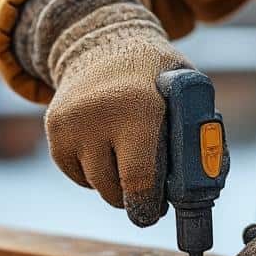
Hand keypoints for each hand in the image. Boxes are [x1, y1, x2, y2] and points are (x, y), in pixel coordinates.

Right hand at [44, 3, 189, 225]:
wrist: (104, 44)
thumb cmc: (156, 76)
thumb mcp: (185, 91)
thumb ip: (196, 134)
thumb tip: (201, 186)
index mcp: (140, 106)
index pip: (140, 179)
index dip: (150, 204)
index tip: (157, 210)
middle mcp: (99, 116)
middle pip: (115, 191)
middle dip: (135, 199)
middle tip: (149, 193)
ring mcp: (72, 124)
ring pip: (97, 186)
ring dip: (116, 184)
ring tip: (129, 158)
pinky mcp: (55, 130)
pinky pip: (78, 175)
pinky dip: (94, 172)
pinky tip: (107, 147)